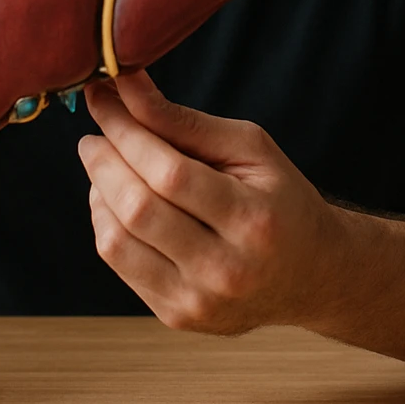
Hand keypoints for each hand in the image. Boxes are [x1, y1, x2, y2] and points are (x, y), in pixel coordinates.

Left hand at [78, 70, 343, 335]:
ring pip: (116, 241)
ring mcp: (198, 301)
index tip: (102, 99)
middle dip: (103, 162)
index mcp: (253, 221)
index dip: (125, 132)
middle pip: (138, 209)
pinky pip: (119, 264)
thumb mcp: (250, 149)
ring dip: (98, 193)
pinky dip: (107, 223)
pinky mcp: (177, 316)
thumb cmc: (280, 199)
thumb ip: (184, 122)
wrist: (311, 275)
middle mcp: (225, 270)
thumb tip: (125, 87)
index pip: (169, 173)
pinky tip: (117, 201)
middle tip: (94, 136)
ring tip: (107, 168)